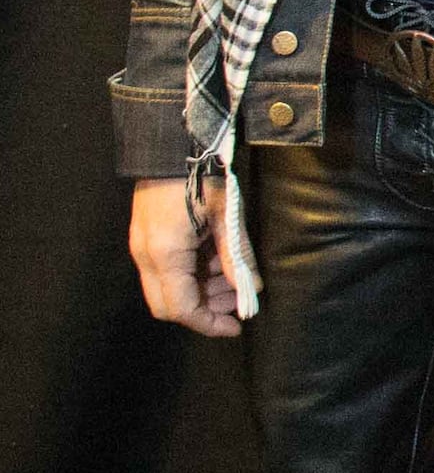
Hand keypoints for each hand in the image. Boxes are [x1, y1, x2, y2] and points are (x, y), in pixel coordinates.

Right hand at [128, 176, 238, 336]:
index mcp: (164, 255)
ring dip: (201, 291)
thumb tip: (252, 288)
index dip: (208, 323)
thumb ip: (237, 256)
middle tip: (238, 300)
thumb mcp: (227, 217)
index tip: (235, 327)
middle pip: (169, 304)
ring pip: (168, 288)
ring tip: (233, 279)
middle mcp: (146, 256)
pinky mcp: (147, 237)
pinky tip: (218, 261)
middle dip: (205, 309)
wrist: (172, 145)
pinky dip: (192, 273)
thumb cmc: (202, 178)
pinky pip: (167, 269)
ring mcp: (142, 246)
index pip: (182, 308)